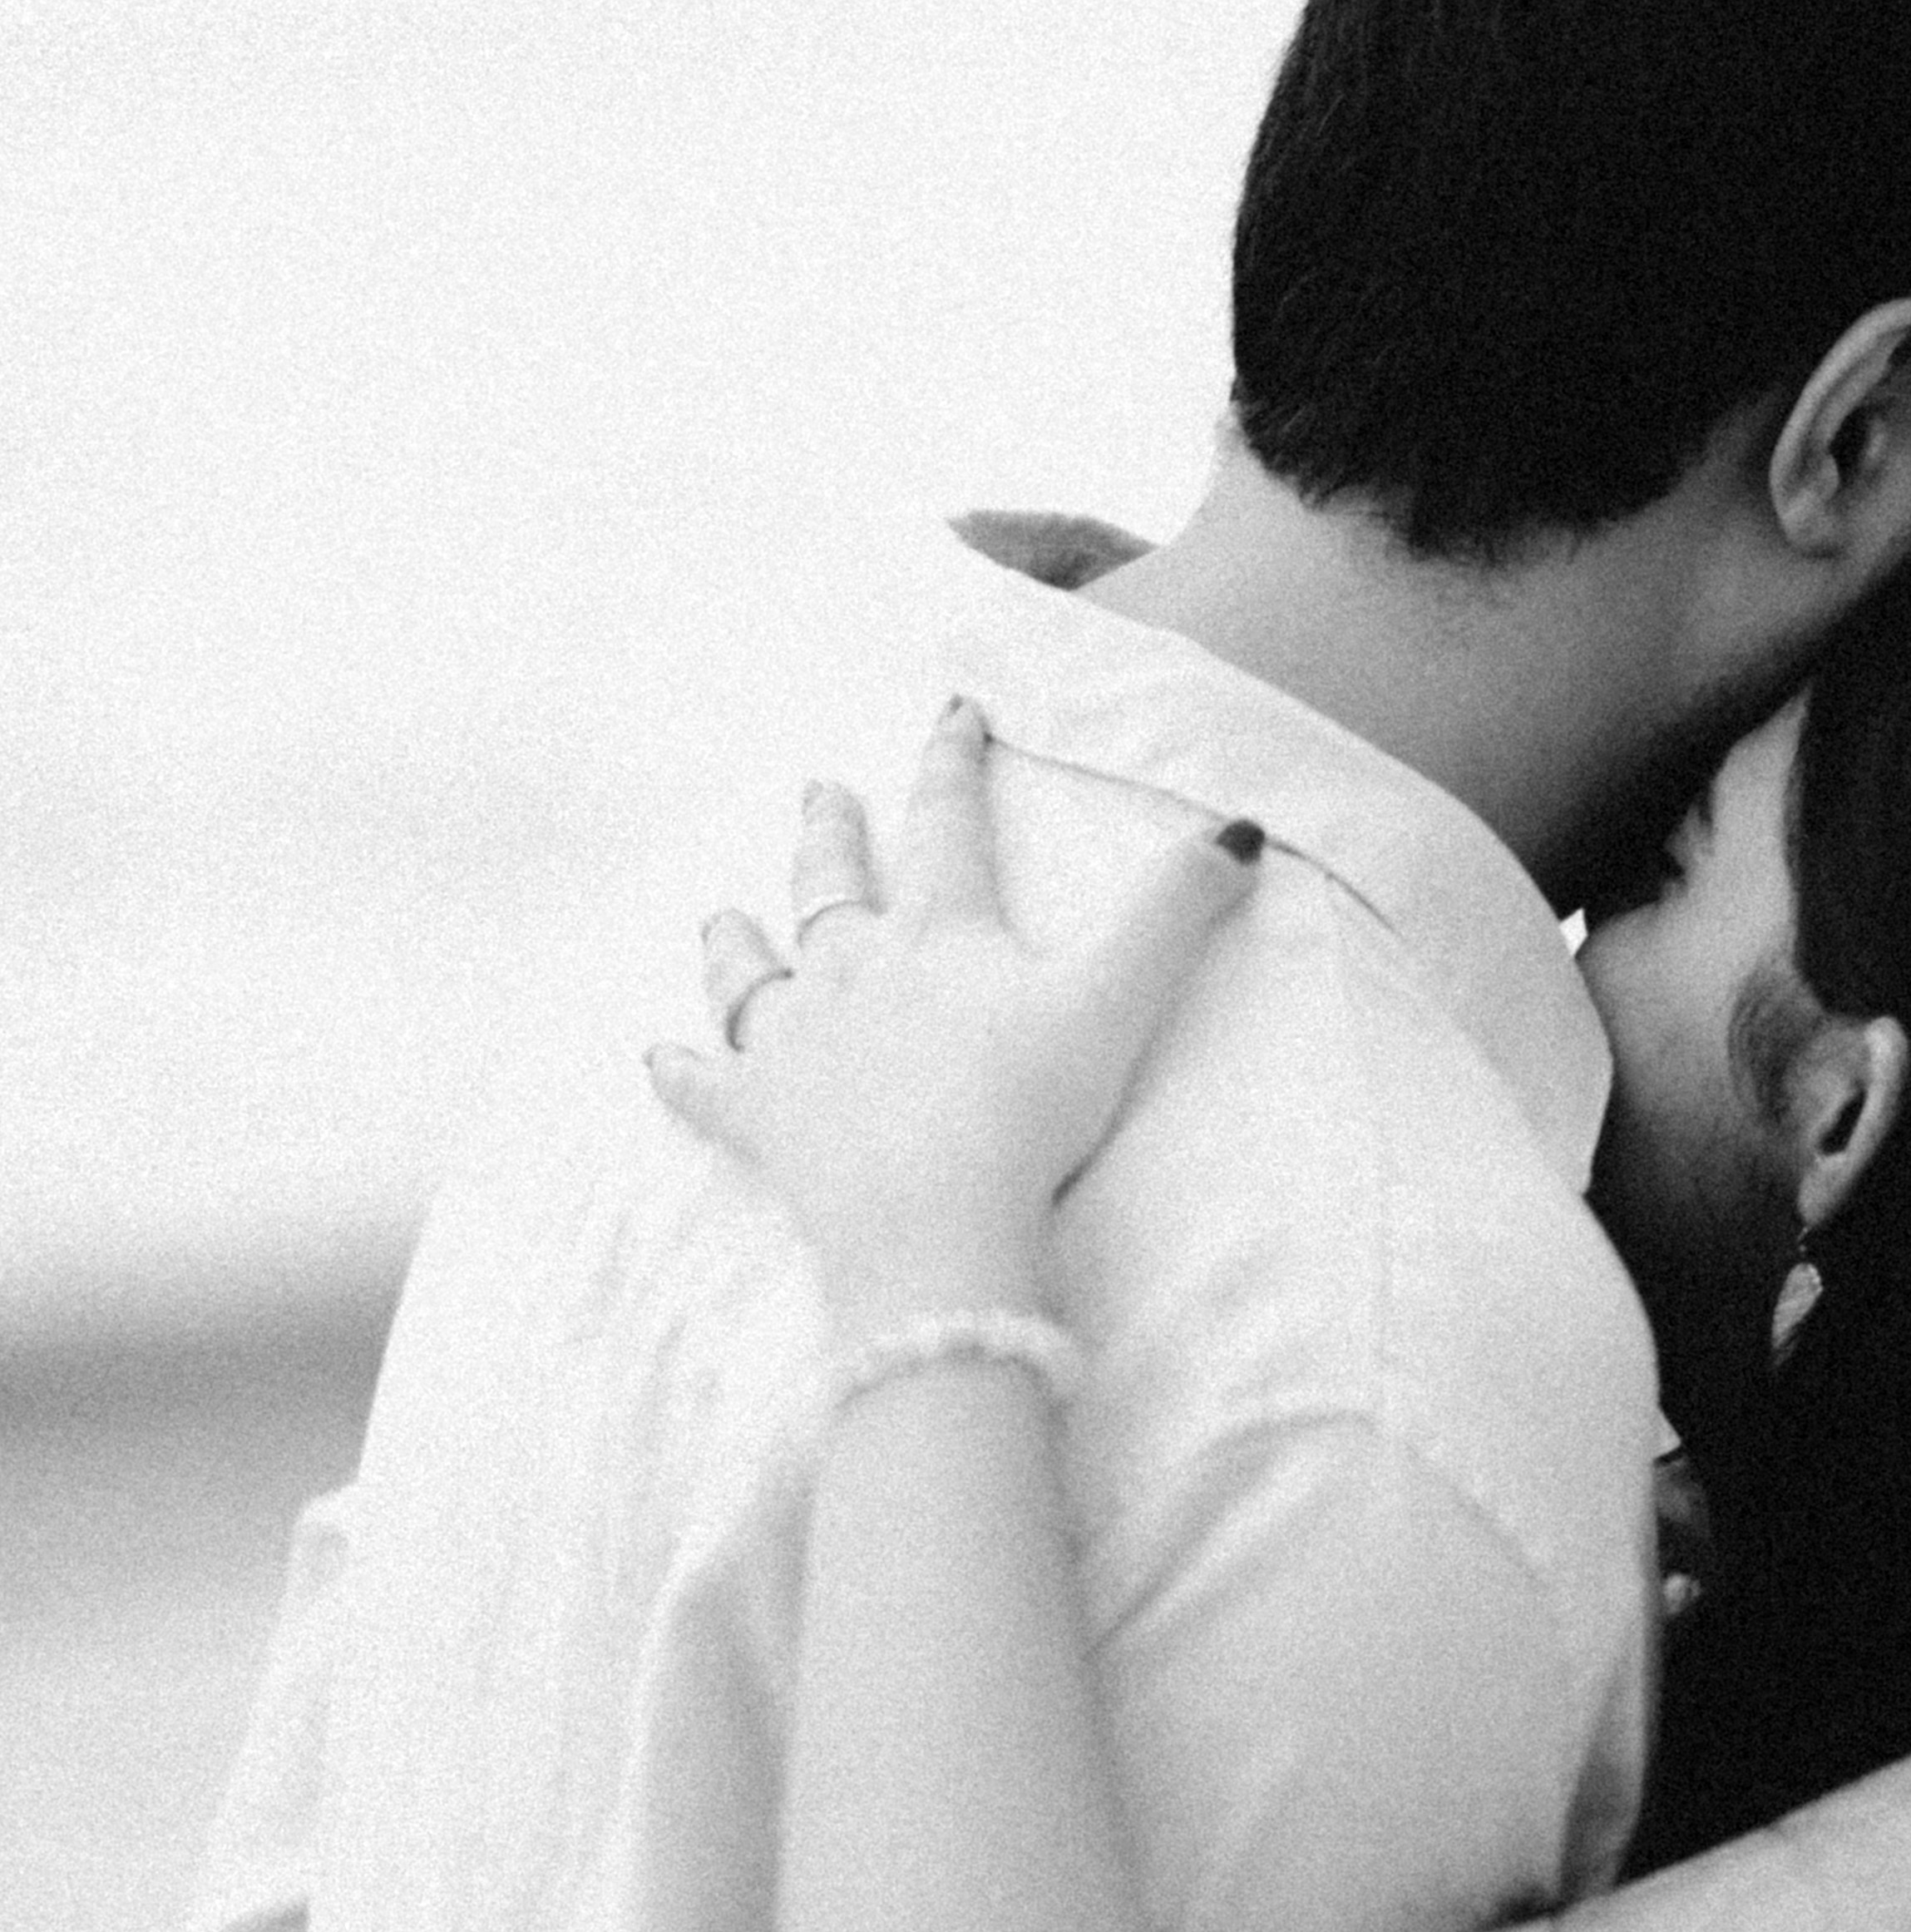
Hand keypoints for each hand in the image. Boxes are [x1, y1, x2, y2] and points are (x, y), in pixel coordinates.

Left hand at [648, 702, 1263, 1324]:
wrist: (934, 1218)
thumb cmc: (1026, 1109)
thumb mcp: (1116, 1000)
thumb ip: (1172, 912)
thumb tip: (1234, 833)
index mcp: (938, 934)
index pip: (946, 826)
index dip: (952, 766)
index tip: (949, 713)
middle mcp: (852, 971)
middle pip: (832, 884)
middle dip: (829, 833)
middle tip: (820, 792)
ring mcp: (795, 1044)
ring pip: (753, 974)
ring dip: (736, 941)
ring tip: (721, 915)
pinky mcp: (761, 1121)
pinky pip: (708, 1089)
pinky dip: (682, 1073)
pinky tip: (656, 1058)